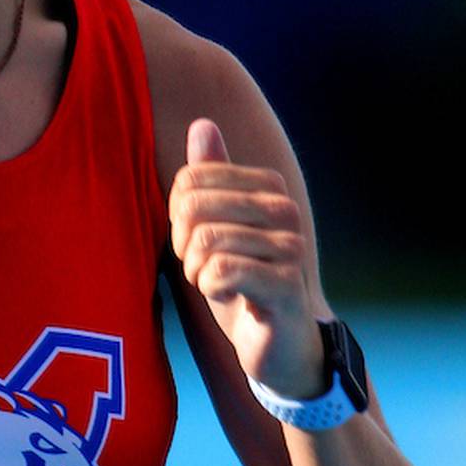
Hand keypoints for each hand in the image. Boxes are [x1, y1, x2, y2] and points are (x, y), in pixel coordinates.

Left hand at [169, 117, 323, 397]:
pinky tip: (227, 296)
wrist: (279, 342)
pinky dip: (210, 288)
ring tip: (216, 282)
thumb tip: (202, 123)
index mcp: (267, 186)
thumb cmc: (242, 281)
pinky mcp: (286, 282)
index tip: (192, 241)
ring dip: (197, 272)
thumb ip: (210, 178)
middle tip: (198, 266)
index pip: (189, 179)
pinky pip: (222, 270)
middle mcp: (284, 209)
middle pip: (193, 207)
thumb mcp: (217, 226)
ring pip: (206, 242)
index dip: (176, 216)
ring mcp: (290, 245)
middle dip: (182, 244)